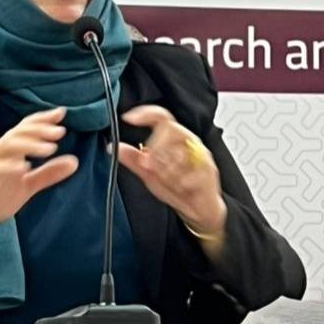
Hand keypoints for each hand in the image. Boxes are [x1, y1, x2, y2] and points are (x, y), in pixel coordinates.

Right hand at [0, 107, 77, 259]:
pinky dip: (9, 166)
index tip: (61, 113)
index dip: (43, 119)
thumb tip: (75, 161)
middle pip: (19, 132)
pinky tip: (24, 167)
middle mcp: (0, 151)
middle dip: (40, 129)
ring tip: (50, 149)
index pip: (27, 128)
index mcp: (11, 150)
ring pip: (8, 145)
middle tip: (60, 132)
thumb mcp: (29, 185)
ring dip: (29, 144)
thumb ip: (49, 173)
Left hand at [117, 105, 226, 240]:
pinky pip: (190, 172)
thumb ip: (133, 159)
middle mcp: (189, 142)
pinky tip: (179, 188)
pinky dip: (180, 182)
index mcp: (174, 139)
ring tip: (167, 181)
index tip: (129, 118)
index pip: (161, 116)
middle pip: (170, 129)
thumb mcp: (149, 174)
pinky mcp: (209, 170)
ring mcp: (201, 155)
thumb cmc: (178, 188)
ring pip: (179, 152)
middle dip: (155, 148)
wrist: (199, 210)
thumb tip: (113, 147)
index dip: (146, 113)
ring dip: (167, 170)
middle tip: (148, 166)